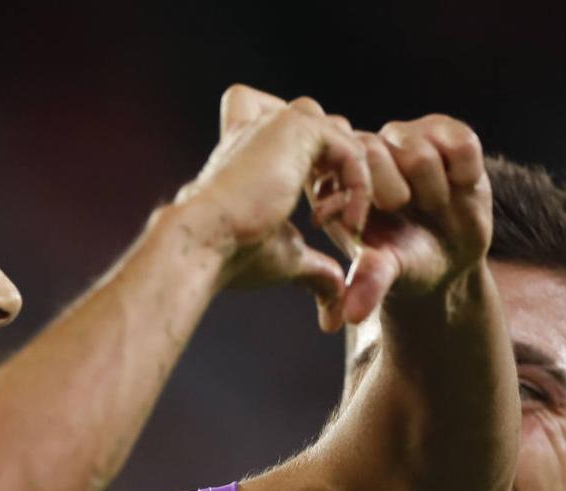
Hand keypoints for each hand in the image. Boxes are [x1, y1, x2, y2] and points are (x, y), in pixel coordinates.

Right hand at [176, 85, 370, 325]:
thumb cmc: (232, 253)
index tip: (324, 223)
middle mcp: (265, 127)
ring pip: (348, 138)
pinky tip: (348, 223)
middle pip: (333, 134)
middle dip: (348, 177)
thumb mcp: (284, 256)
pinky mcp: (297, 128)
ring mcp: (279, 122)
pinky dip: (360, 187)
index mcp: (255, 150)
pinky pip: (353, 149)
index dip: (329, 175)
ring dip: (359, 182)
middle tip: (344, 225)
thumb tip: (334, 293)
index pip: (308, 141)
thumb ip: (313, 266)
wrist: (205, 242)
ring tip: (349, 224)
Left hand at [313, 114, 491, 322]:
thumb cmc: (405, 262)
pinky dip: (464, 172)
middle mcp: (363, 150)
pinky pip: (461, 142)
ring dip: (433, 189)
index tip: (376, 223)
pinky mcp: (444, 131)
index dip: (365, 202)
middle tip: (410, 214)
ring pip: (419, 152)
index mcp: (333, 179)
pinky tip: (459, 186)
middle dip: (400, 196)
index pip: (338, 172)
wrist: (450, 258)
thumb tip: (353, 315)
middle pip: (376, 153)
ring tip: (433, 204)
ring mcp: (403, 136)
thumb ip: (369, 282)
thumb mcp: (386, 273)